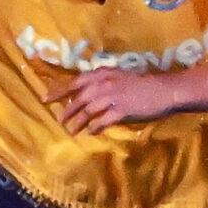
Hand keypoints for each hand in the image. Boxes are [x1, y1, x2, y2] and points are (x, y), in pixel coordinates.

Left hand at [44, 68, 179, 134]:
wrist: (163, 90)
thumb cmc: (138, 84)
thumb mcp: (117, 76)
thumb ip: (99, 81)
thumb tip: (80, 93)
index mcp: (101, 74)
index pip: (74, 82)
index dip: (58, 91)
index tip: (44, 99)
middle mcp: (104, 83)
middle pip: (78, 98)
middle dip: (66, 111)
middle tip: (59, 121)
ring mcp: (113, 96)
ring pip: (88, 111)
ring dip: (77, 122)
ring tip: (71, 130)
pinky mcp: (123, 109)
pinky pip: (103, 120)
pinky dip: (94, 127)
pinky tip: (90, 132)